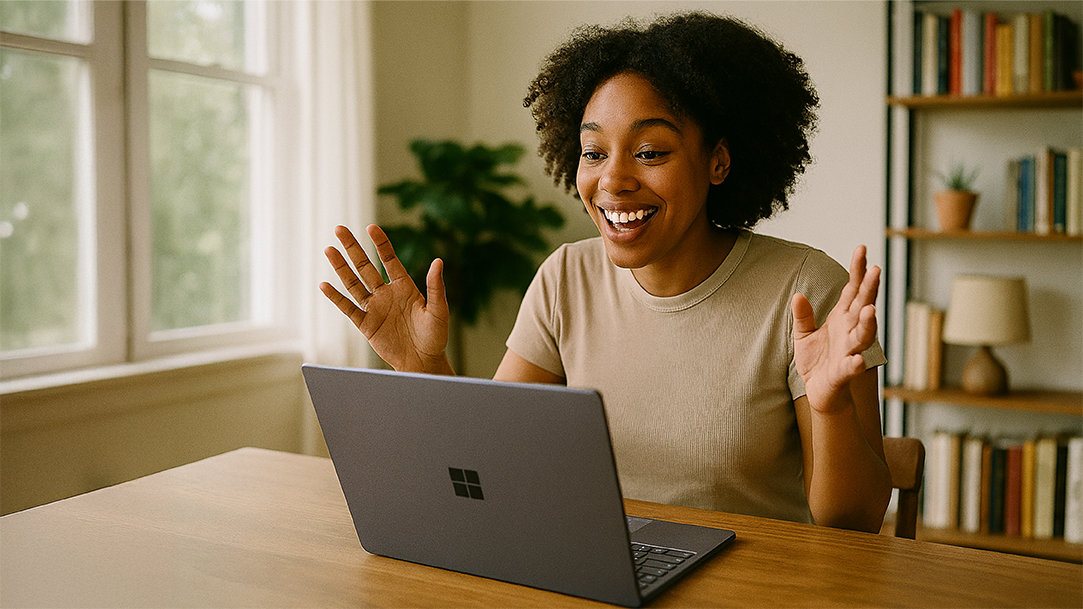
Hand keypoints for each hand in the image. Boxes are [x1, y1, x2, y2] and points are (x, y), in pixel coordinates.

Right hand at [320, 224, 452, 373]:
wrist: (423, 362)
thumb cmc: (435, 336)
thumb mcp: (438, 310)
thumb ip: (435, 287)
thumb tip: (438, 261)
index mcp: (404, 287)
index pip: (389, 259)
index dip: (380, 243)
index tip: (371, 227)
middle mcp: (386, 294)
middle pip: (365, 267)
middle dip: (352, 248)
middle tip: (339, 229)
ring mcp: (374, 308)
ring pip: (353, 284)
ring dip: (341, 267)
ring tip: (329, 250)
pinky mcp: (366, 325)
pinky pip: (348, 308)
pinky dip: (336, 297)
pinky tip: (324, 285)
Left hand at [792, 245, 879, 413]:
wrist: (821, 392)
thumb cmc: (817, 361)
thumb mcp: (803, 335)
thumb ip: (803, 316)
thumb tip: (797, 295)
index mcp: (843, 318)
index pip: (853, 290)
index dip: (858, 271)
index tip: (862, 249)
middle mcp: (851, 331)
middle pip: (863, 306)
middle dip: (870, 290)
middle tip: (876, 270)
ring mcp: (850, 351)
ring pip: (863, 335)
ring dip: (869, 324)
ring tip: (871, 310)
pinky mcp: (844, 372)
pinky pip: (851, 367)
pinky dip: (855, 364)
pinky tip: (858, 359)